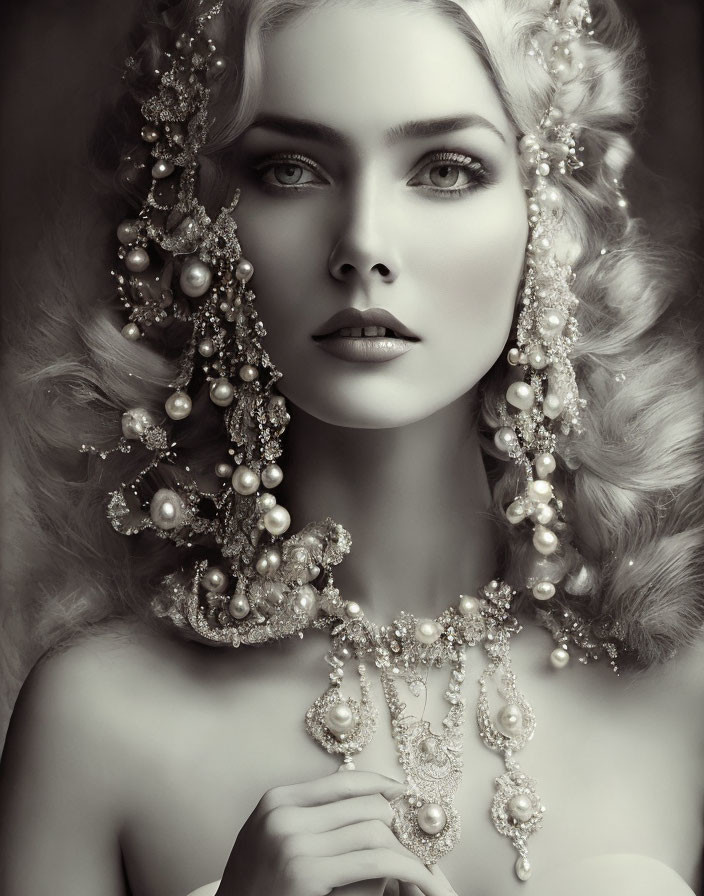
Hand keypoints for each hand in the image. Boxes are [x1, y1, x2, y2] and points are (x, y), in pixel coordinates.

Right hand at [216, 770, 457, 895]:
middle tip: (410, 849)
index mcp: (277, 801)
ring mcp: (293, 844)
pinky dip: (407, 869)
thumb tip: (373, 798)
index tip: (402, 792)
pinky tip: (421, 881)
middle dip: (394, 827)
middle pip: (365, 806)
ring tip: (417, 870)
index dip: (379, 784)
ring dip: (403, 853)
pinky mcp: (306, 874)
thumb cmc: (258, 890)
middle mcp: (284, 816)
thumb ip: (310, 820)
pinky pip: (375, 861)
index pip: (343, 780)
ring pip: (375, 831)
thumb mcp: (272, 842)